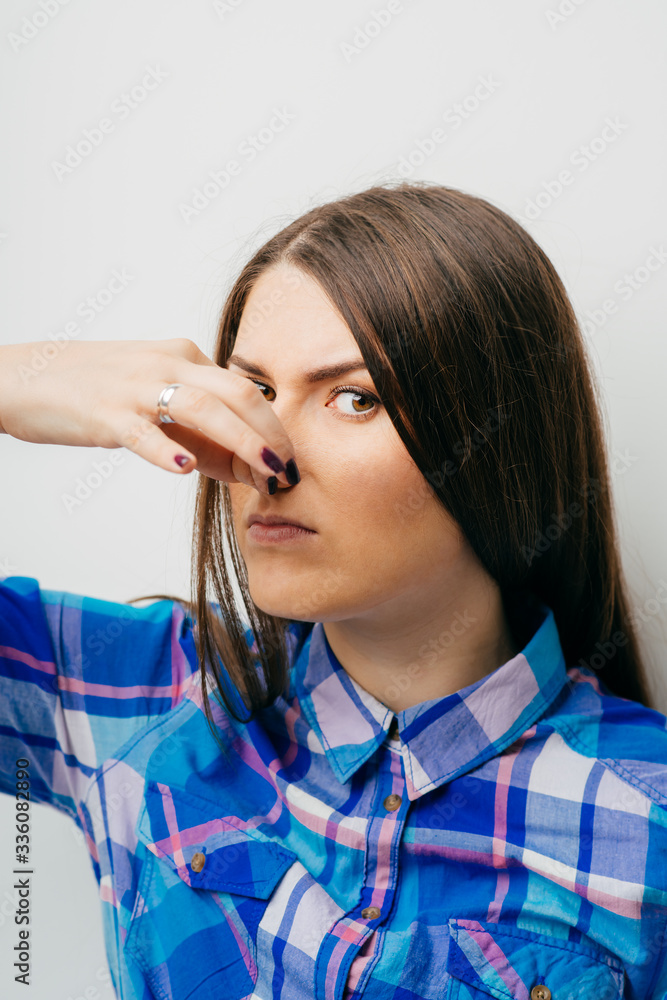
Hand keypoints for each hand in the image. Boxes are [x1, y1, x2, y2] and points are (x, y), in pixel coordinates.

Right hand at [0, 339, 298, 492]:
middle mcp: (167, 364)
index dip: (271, 428)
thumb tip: (242, 465)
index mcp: (183, 356)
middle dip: (270, 432)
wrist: (26, 376)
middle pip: (237, 392)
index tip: (285, 464)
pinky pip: (142, 431)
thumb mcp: (153, 397)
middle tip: (288, 470)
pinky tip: (185, 468)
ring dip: (241, 440)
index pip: (242, 389)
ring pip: (202, 407)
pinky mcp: (105, 413)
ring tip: (262, 470)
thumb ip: (197, 427)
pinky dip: (166, 449)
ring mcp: (136, 387)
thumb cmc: (95, 390)